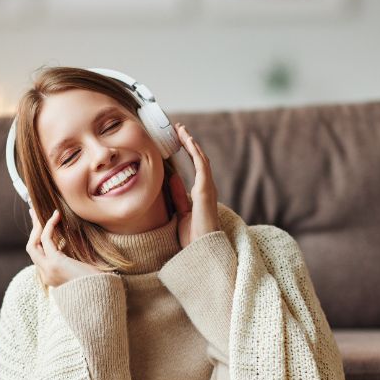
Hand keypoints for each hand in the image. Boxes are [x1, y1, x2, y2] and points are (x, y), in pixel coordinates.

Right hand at [26, 207, 106, 286]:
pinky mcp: (55, 264)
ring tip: (44, 211)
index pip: (38, 254)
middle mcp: (46, 275)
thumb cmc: (97, 283)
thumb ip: (73, 258)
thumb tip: (75, 241)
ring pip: (34, 244)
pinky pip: (46, 240)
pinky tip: (56, 216)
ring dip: (38, 226)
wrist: (101, 296)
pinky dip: (49, 226)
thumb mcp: (82, 268)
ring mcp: (48, 271)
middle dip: (33, 229)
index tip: (40, 222)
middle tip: (33, 211)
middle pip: (32, 248)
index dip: (37, 237)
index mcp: (51, 277)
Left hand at [169, 122, 219, 250]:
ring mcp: (208, 188)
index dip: (187, 153)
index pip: (195, 168)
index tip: (177, 142)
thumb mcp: (181, 213)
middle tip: (179, 129)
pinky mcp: (206, 190)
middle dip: (189, 143)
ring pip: (201, 158)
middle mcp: (207, 188)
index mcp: (201, 194)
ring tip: (181, 130)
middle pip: (199, 159)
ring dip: (191, 143)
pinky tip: (188, 140)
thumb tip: (171, 179)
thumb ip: (178, 196)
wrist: (201, 250)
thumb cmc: (193, 237)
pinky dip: (195, 151)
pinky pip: (202, 165)